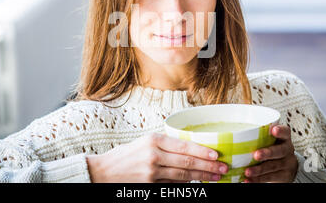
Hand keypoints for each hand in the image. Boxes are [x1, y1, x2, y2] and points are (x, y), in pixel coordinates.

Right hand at [86, 132, 228, 182]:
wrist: (102, 172)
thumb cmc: (124, 157)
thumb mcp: (144, 144)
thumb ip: (165, 146)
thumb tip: (189, 151)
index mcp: (154, 139)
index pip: (184, 146)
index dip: (203, 151)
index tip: (217, 155)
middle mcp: (154, 154)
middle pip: (187, 162)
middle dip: (208, 166)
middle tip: (223, 168)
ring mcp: (152, 172)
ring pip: (183, 175)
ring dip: (202, 177)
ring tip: (216, 178)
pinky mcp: (149, 185)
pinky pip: (173, 186)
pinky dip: (186, 185)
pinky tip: (196, 184)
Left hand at [244, 124, 297, 182]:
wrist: (287, 167)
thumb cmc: (272, 149)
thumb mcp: (270, 141)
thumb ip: (259, 138)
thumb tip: (235, 137)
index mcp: (283, 139)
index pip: (285, 132)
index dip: (281, 131)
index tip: (273, 130)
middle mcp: (287, 150)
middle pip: (280, 151)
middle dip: (267, 153)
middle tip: (256, 155)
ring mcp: (287, 164)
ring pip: (273, 166)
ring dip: (259, 170)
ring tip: (247, 172)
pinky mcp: (283, 176)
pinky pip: (270, 177)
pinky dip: (258, 179)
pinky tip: (248, 180)